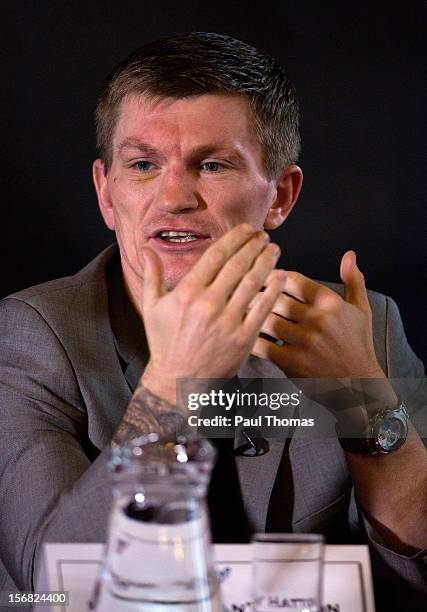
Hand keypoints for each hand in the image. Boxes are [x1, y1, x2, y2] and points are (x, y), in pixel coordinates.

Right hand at [140, 224, 285, 401]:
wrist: (178, 382)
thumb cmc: (165, 343)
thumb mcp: (152, 307)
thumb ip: (152, 274)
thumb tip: (146, 248)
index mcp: (186, 293)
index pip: (216, 256)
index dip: (234, 238)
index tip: (246, 230)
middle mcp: (208, 304)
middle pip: (237, 265)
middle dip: (253, 246)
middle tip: (263, 236)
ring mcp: (227, 322)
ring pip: (252, 282)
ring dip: (266, 261)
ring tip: (273, 249)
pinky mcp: (243, 339)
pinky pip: (263, 308)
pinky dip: (273, 289)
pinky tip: (281, 276)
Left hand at [252, 251, 384, 378]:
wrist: (359, 385)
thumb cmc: (357, 346)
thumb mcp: (361, 310)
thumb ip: (353, 280)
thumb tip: (349, 255)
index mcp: (330, 303)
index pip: (293, 279)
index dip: (274, 275)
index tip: (264, 275)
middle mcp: (317, 320)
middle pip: (275, 297)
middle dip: (257, 292)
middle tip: (241, 289)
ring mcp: (304, 342)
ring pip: (266, 319)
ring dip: (250, 313)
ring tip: (238, 309)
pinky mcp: (292, 362)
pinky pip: (262, 345)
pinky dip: (250, 338)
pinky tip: (242, 333)